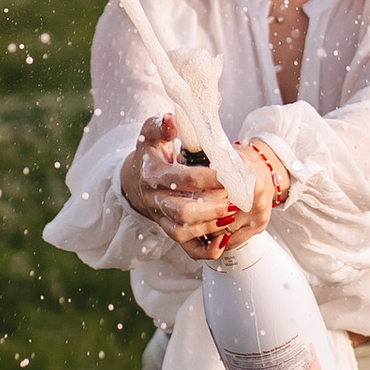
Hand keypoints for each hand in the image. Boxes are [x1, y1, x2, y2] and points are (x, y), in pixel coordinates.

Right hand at [120, 116, 279, 257]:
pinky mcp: (170, 229)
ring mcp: (162, 218)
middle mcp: (156, 199)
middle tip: (233, 200)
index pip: (183, 178)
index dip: (209, 177)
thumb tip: (171, 120)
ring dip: (210, 227)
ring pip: (182, 232)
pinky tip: (223, 242)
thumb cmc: (151, 155)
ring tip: (231, 215)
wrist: (136, 181)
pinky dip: (205, 250)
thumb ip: (160, 125)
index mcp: (154, 174)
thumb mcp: (151, 135)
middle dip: (211, 208)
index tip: (230, 172)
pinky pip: (186, 247)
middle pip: (181, 211)